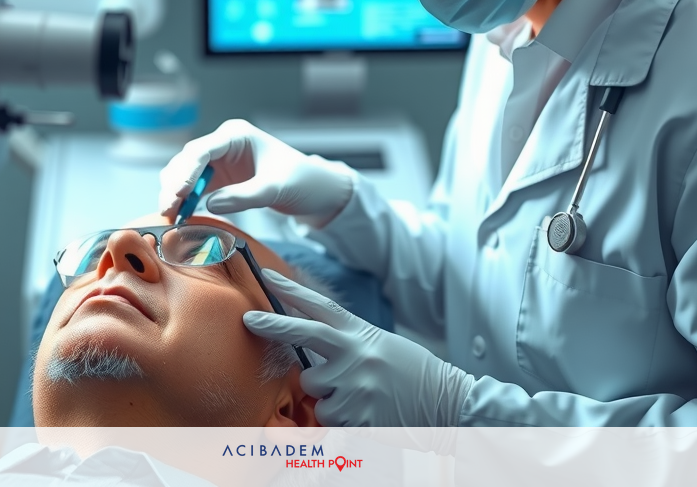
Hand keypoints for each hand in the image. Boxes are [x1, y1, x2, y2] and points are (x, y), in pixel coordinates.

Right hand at [157, 119, 354, 227]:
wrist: (315, 190)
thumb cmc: (301, 181)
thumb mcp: (275, 189)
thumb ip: (244, 196)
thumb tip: (210, 204)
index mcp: (236, 135)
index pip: (202, 151)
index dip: (186, 172)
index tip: (178, 193)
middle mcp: (222, 144)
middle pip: (186, 161)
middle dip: (174, 185)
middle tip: (168, 210)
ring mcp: (218, 161)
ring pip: (184, 174)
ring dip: (174, 193)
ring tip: (170, 215)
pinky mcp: (218, 179)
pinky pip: (193, 187)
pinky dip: (184, 200)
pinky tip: (179, 216)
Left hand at [243, 269, 474, 426]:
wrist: (448, 401)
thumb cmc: (412, 373)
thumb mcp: (380, 345)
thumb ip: (345, 344)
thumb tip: (307, 352)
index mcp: (361, 333)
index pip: (320, 308)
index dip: (292, 292)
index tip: (268, 278)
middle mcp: (356, 354)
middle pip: (304, 337)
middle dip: (274, 328)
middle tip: (249, 320)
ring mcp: (356, 384)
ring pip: (315, 389)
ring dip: (328, 395)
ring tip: (360, 396)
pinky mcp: (358, 414)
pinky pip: (328, 417)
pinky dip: (340, 418)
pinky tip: (365, 414)